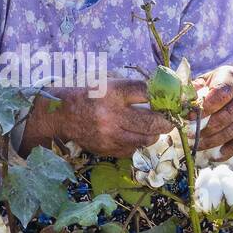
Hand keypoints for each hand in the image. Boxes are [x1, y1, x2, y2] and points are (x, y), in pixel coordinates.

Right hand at [19, 79, 173, 158]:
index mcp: (113, 92)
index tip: (170, 99)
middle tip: (169, 120)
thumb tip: (162, 94)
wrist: (62, 114)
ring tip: (154, 128)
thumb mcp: (109, 83)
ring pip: (146, 139)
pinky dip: (139, 143)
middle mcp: (112, 115)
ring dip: (154, 134)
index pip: (147, 93)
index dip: (163, 96)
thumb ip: (133, 89)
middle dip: (166, 121)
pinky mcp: (107, 149)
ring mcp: (109, 135)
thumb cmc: (89, 95)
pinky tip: (136, 135)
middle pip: (152, 121)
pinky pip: (133, 149)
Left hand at [192, 66, 232, 160]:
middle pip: (227, 115)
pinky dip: (227, 151)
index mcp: (232, 78)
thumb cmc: (221, 85)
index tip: (190, 116)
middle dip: (206, 127)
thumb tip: (183, 102)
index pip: (221, 93)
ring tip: (197, 145)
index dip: (206, 106)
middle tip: (190, 134)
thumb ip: (196, 89)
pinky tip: (214, 156)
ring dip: (213, 141)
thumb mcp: (209, 80)